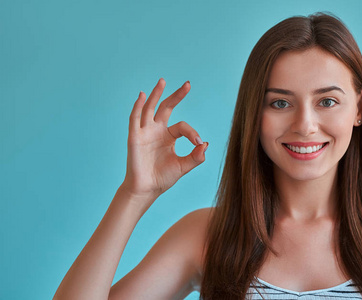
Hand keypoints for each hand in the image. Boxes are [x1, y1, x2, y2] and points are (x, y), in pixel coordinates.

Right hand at [120, 78, 207, 202]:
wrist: (146, 190)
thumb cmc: (162, 178)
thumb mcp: (183, 167)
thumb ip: (196, 157)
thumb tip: (205, 144)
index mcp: (168, 136)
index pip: (182, 126)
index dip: (192, 132)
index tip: (198, 143)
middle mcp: (156, 130)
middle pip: (166, 107)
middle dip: (176, 96)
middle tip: (188, 84)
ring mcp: (144, 132)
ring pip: (150, 108)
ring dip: (156, 94)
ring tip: (162, 81)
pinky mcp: (134, 137)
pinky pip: (135, 118)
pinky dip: (138, 106)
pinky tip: (143, 95)